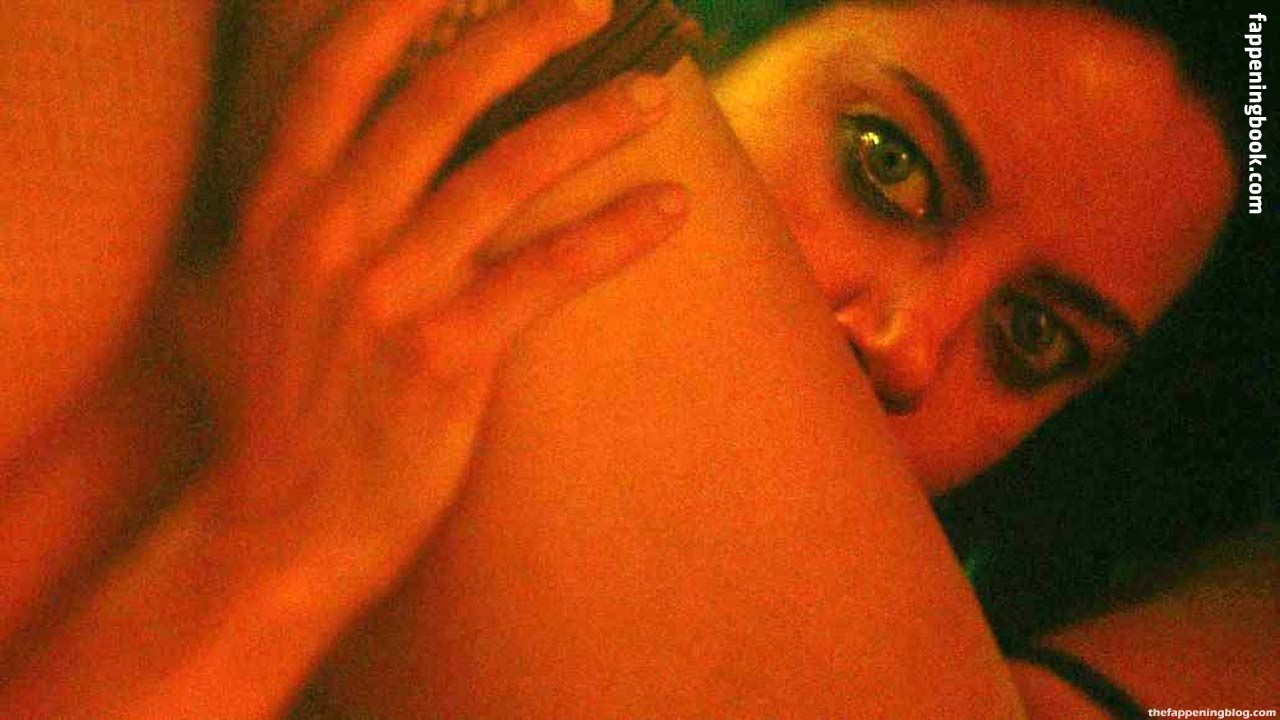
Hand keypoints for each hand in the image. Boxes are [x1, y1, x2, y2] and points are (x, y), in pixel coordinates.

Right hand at [192, 0, 687, 597]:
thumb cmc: (290, 404)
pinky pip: (546, 272)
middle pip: (439, 95)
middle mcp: (330, 229)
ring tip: (651, 95)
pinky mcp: (443, 355)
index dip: (404, 6)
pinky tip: (668, 207)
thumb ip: (316, 208)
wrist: (280, 525)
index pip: (340, 68)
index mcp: (282, 203)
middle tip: (595, 5)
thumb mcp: (269, 287)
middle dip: (524, 34)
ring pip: (506, 171)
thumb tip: (377, 143)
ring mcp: (387, 291)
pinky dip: (615, 232)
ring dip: (589, 120)